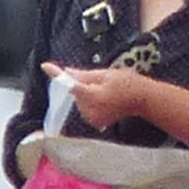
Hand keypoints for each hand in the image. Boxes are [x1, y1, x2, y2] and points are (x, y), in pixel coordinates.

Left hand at [51, 63, 188, 137]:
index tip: (46, 66)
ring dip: (86, 95)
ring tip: (104, 91)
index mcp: (93, 96)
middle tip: (98, 82)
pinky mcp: (95, 122)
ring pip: (79, 101)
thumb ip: (84, 75)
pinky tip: (103, 100)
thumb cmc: (128, 84)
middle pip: (75, 93)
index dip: (57, 75)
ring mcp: (93, 118)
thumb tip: (67, 72)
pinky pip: (85, 109)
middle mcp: (91, 109)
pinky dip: (90, 103)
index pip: (70, 84)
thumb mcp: (106, 74)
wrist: (142, 99)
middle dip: (81, 86)